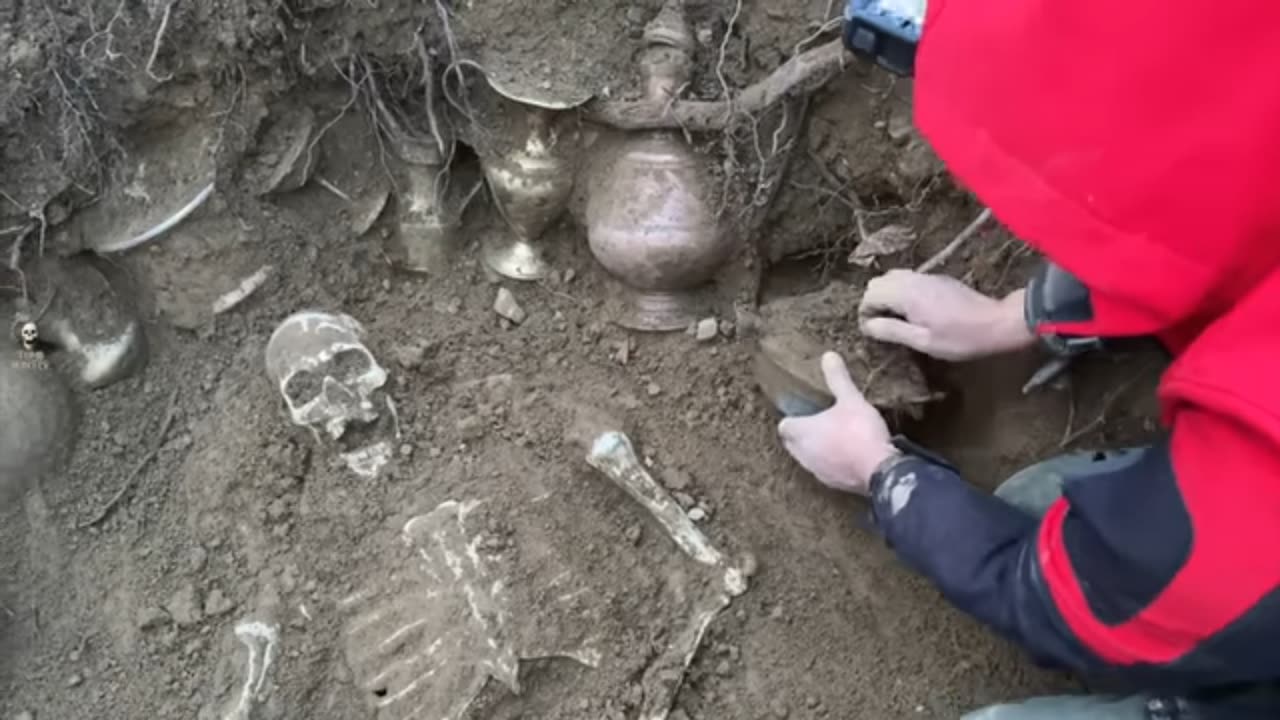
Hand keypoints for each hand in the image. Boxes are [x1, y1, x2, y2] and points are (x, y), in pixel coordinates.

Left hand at [778, 352, 898, 495]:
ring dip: (815, 449)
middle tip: (818, 421)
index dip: (791, 418)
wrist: (881, 471)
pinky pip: (825, 471)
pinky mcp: (833, 484)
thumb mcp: (851, 400)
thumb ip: (838, 379)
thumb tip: (828, 356)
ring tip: (833, 437)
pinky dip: (831, 462)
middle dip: (801, 433)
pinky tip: (847, 455)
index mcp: (802, 433)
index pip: (784, 426)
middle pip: (792, 443)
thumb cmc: (860, 432)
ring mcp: (818, 472)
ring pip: (808, 458)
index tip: (802, 410)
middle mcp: (803, 454)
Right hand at [858, 269, 1034, 360]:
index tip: (871, 332)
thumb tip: (867, 325)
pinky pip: (907, 278)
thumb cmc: (961, 338)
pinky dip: (900, 291)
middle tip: (881, 325)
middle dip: (873, 302)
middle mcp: (913, 279)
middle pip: (877, 282)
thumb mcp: (924, 342)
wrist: (997, 322)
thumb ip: (892, 331)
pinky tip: (912, 311)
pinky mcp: (936, 279)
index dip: (865, 314)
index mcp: (907, 294)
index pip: (870, 295)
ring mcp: (926, 276)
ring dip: (886, 296)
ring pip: (891, 277)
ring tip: (895, 319)